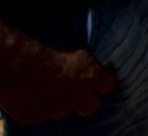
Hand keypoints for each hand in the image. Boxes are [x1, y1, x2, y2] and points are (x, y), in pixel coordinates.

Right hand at [0, 43, 117, 123]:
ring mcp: (58, 108)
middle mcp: (79, 96)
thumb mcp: (76, 53)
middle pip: (92, 106)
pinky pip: (44, 114)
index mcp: (92, 76)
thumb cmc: (47, 51)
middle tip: (78, 91)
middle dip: (86, 99)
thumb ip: (88, 66)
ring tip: (53, 91)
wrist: (17, 65)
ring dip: (62, 104)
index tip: (99, 79)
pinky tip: (34, 95)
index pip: (109, 84)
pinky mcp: (38, 117)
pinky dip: (41, 107)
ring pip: (66, 111)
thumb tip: (95, 69)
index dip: (102, 82)